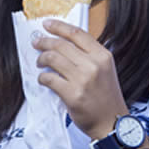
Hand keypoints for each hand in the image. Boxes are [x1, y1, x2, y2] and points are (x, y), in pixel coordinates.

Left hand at [33, 18, 128, 139]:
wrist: (112, 123)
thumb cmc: (106, 97)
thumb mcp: (105, 70)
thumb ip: (88, 55)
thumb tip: (62, 43)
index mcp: (103, 55)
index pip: (76, 33)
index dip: (59, 26)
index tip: (47, 24)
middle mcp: (94, 65)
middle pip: (61, 44)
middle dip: (45, 42)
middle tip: (37, 43)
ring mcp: (83, 80)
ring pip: (53, 59)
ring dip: (41, 59)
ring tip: (39, 62)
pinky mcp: (72, 94)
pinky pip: (49, 78)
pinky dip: (43, 77)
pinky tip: (43, 79)